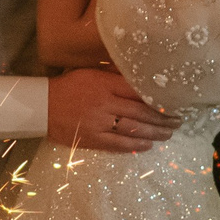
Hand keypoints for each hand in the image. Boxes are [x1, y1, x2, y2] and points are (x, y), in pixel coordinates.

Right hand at [46, 68, 181, 152]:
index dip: (157, 99)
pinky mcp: (92, 139)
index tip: (172, 103)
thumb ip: (114, 78)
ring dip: (154, 133)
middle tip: (178, 121)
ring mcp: (99, 123)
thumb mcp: (91, 74)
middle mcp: (105, 104)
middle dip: (162, 118)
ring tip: (168, 134)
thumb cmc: (68, 86)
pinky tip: (148, 145)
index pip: (138, 92)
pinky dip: (135, 145)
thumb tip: (139, 81)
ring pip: (133, 129)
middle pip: (141, 112)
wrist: (41, 106)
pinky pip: (118, 144)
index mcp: (105, 85)